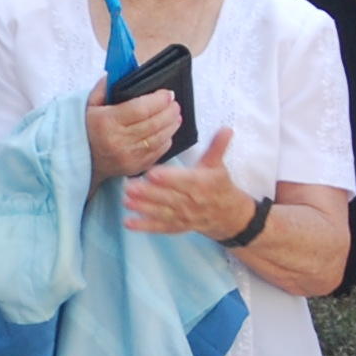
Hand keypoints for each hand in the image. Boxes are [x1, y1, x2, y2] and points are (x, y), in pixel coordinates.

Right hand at [84, 79, 182, 181]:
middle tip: (174, 104)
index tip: (167, 94)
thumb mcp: (90, 103)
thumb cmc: (87, 127)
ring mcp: (127, 156)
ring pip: (159, 139)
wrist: (80, 158)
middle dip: (169, 111)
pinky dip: (166, 140)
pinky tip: (167, 132)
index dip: (158, 101)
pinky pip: (157, 153)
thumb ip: (105, 86)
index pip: (140, 109)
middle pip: (154, 124)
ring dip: (171, 125)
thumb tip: (122, 72)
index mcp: (106, 121)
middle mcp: (117, 141)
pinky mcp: (134, 167)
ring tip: (175, 116)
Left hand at [120, 125, 250, 239]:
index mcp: (201, 183)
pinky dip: (145, 226)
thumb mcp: (218, 165)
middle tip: (130, 186)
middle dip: (148, 193)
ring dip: (144, 208)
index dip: (168, 177)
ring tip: (126, 201)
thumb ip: (217, 147)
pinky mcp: (177, 226)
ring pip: (162, 212)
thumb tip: (226, 128)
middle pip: (168, 197)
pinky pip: (160, 227)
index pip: (184, 180)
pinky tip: (129, 222)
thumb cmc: (218, 185)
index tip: (151, 173)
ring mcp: (184, 216)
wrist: (228, 215)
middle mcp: (192, 201)